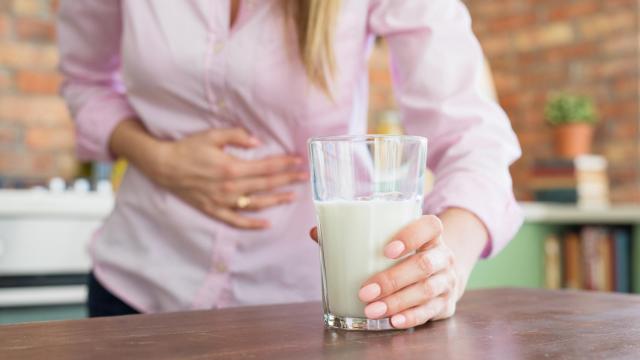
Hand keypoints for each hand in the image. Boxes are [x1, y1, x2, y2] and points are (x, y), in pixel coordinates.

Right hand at [156, 127, 306, 228]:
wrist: (163, 166)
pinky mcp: (214, 210)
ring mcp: (223, 201)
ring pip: (256, 203)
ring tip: (292, 196)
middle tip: (305, 177)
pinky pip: (237, 221)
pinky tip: (267, 223)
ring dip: (276, 200)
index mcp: (232, 167)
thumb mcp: (212, 136)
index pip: (266, 166)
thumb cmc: (188, 148)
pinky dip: (252, 224)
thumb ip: (236, 136)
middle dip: (287, 179)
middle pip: (266, 184)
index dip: (284, 164)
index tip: (298, 161)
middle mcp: (230, 187)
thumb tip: (258, 141)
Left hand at [310, 215, 459, 328]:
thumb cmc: (406, 254)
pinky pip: (430, 311)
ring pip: (426, 290)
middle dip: (392, 279)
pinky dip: (411, 317)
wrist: (442, 275)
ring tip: (371, 309)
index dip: (411, 236)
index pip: (430, 227)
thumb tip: (315, 232)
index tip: (386, 250)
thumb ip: (355, 236)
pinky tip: (393, 320)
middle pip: (424, 264)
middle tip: (365, 291)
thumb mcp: (390, 241)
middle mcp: (443, 256)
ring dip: (397, 301)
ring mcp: (446, 280)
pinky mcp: (445, 304)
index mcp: (430, 235)